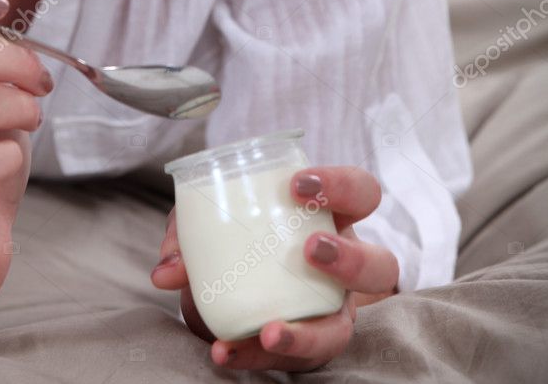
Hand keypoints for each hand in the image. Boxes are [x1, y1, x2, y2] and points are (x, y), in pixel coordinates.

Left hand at [151, 164, 398, 372]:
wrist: (228, 294)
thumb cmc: (235, 242)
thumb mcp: (212, 225)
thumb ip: (188, 234)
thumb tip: (166, 269)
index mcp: (328, 219)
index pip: (360, 192)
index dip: (341, 185)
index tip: (298, 184)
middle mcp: (343, 268)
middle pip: (381, 264)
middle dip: (350, 258)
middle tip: (310, 250)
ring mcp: (330, 313)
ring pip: (344, 329)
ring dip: (307, 333)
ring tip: (269, 332)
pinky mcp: (307, 349)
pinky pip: (294, 362)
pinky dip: (254, 357)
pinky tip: (225, 352)